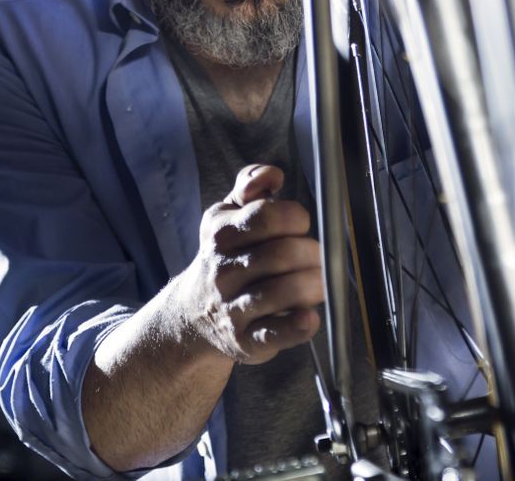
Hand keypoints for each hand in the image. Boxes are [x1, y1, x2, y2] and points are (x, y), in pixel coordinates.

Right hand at [180, 164, 323, 364]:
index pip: (267, 217)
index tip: (300, 225)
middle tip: (317, 257)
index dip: (295, 219)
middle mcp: (223, 271)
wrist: (195, 313)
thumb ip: (250, 185)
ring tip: (319, 282)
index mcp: (221, 233)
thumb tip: (271, 174)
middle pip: (281, 255)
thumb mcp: (227, 214)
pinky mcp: (245, 341)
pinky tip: (309, 318)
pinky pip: (274, 334)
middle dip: (311, 253)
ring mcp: (232, 308)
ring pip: (282, 292)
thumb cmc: (225, 257)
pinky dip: (296, 326)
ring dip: (313, 285)